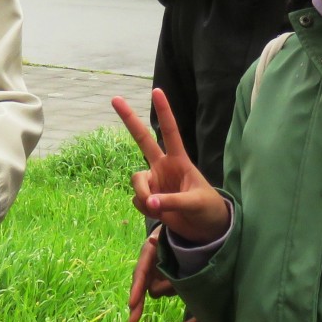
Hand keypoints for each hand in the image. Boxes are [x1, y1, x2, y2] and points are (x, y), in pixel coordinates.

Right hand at [112, 90, 229, 244]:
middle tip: (114, 98)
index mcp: (179, 161)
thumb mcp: (194, 203)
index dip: (164, 112)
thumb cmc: (207, 209)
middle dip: (129, 119)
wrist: (205, 230)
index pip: (170, 132)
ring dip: (143, 195)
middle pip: (142, 139)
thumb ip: (172, 201)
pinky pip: (137, 200)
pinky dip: (145, 208)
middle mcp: (163, 167)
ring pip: (136, 181)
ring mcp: (154, 182)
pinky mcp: (149, 199)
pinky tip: (159, 214)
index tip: (156, 91)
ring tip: (157, 209)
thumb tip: (149, 202)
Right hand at [125, 229, 178, 321]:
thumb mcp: (167, 232)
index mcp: (148, 253)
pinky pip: (166, 290)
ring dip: (167, 288)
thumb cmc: (175, 229)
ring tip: (184, 273)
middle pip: (140, 288)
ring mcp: (156, 274)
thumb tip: (152, 240)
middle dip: (137, 305)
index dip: (136, 288)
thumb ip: (160, 239)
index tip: (132, 304)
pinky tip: (183, 279)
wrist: (186, 229)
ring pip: (157, 291)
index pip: (140, 273)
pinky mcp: (164, 279)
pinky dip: (172, 289)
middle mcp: (148, 265)